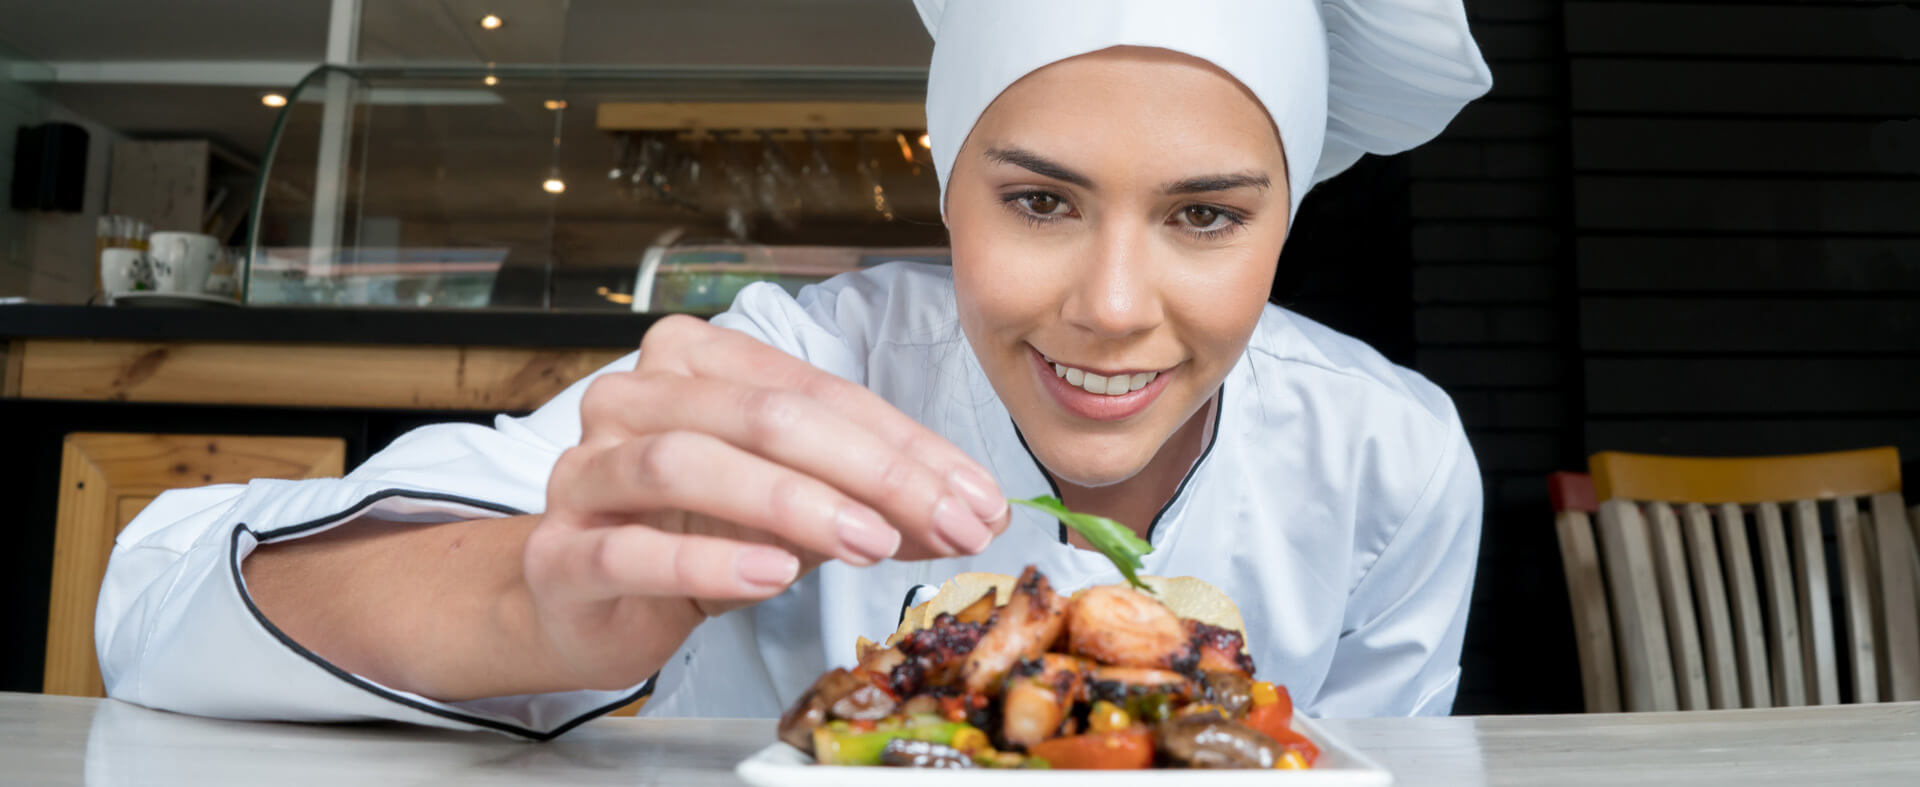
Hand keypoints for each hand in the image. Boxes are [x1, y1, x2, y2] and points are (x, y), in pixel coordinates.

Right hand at [521, 315, 1010, 689]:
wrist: (585, 604)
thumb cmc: (691, 537)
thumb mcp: (794, 512)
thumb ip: (871, 501)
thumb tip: (972, 510)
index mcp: (692, 362)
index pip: (815, 391)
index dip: (905, 446)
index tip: (976, 497)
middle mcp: (631, 399)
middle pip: (761, 416)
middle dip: (870, 471)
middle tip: (945, 522)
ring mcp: (586, 471)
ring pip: (688, 463)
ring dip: (793, 503)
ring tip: (870, 544)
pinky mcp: (559, 553)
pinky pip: (630, 547)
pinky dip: (709, 558)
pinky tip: (773, 575)